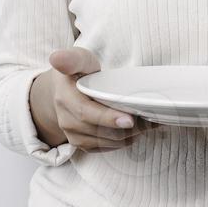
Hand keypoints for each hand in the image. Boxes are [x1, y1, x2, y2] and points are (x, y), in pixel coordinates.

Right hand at [29, 47, 155, 151]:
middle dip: (128, 128)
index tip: (129, 120)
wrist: (63, 92)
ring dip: (129, 135)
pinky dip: (124, 141)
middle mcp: (66, 120)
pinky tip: (136, 131)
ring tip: (147, 123)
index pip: (86, 113)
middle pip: (100, 131)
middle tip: (150, 119)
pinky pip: (106, 148)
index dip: (108, 118)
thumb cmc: (77, 73)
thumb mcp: (77, 60)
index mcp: (65, 98)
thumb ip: (71, 59)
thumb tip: (57, 58)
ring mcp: (73, 135)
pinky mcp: (82, 144)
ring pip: (106, 142)